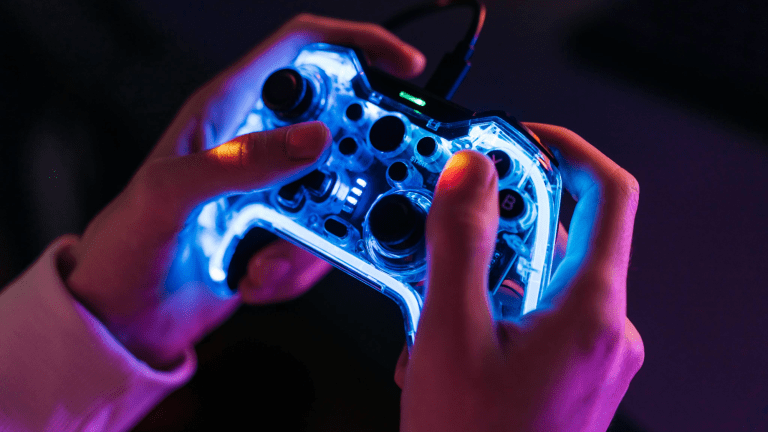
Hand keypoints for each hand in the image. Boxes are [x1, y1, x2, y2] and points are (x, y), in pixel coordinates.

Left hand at [59, 13, 425, 368]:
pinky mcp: (283, 231)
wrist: (125, 317)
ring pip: (338, 194)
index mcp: (228, 109)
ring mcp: (275, 189)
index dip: (356, 45)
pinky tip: (257, 276)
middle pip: (339, 125)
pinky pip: (325, 241)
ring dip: (318, 237)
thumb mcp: (172, 193)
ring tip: (267, 260)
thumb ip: (242, 160)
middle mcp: (257, 143)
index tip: (401, 67)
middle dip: (356, 163)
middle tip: (357, 194)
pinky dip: (300, 267)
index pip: (302, 49)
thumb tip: (314, 137)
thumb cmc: (124, 246)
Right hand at [394, 124, 643, 430]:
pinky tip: (445, 335)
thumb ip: (459, 243)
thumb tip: (467, 173)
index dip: (562, 149)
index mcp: (591, 311)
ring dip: (484, 272)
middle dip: (499, 221)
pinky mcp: (571, 370)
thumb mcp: (449, 334)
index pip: (605, 191)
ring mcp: (591, 353)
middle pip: (564, 232)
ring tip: (431, 303)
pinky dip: (492, 306)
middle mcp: (605, 329)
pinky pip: (536, 312)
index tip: (515, 137)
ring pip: (541, 275)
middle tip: (448, 222)